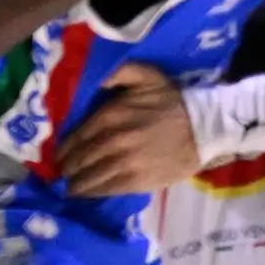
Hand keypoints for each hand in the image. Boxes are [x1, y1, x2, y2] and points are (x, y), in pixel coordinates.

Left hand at [60, 62, 200, 196]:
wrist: (206, 128)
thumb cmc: (172, 103)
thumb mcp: (146, 77)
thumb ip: (118, 72)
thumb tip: (93, 78)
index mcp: (110, 115)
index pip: (74, 138)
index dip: (63, 150)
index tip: (59, 157)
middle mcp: (112, 140)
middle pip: (77, 160)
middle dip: (67, 168)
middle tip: (63, 173)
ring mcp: (124, 163)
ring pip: (88, 178)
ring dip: (75, 184)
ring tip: (70, 187)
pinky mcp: (137, 181)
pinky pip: (105, 190)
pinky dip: (91, 192)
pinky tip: (85, 193)